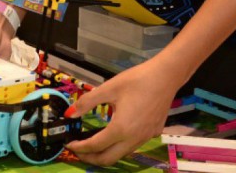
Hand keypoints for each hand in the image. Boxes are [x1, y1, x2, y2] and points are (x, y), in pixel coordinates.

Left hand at [65, 56, 183, 165]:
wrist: (166, 76)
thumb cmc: (137, 80)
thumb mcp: (109, 88)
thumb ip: (87, 102)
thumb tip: (70, 114)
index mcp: (121, 129)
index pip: (95, 146)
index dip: (79, 147)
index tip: (69, 144)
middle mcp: (134, 139)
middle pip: (108, 159)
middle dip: (90, 158)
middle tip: (78, 151)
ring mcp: (145, 138)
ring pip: (121, 154)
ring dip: (105, 153)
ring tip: (93, 145)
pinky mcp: (153, 133)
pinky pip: (133, 146)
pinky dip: (119, 147)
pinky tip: (114, 135)